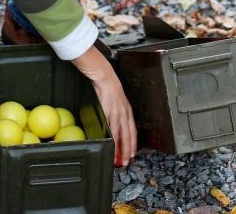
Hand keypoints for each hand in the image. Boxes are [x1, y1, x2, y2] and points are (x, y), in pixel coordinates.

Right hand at [72, 45, 136, 165]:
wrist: (103, 74)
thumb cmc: (107, 85)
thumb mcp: (113, 100)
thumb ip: (113, 112)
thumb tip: (110, 124)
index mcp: (126, 109)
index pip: (132, 129)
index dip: (132, 142)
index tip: (132, 153)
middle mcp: (124, 111)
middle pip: (129, 134)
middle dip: (129, 149)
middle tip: (127, 161)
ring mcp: (117, 111)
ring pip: (122, 133)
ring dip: (121, 147)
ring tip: (120, 158)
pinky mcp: (109, 109)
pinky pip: (112, 126)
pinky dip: (112, 137)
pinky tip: (111, 144)